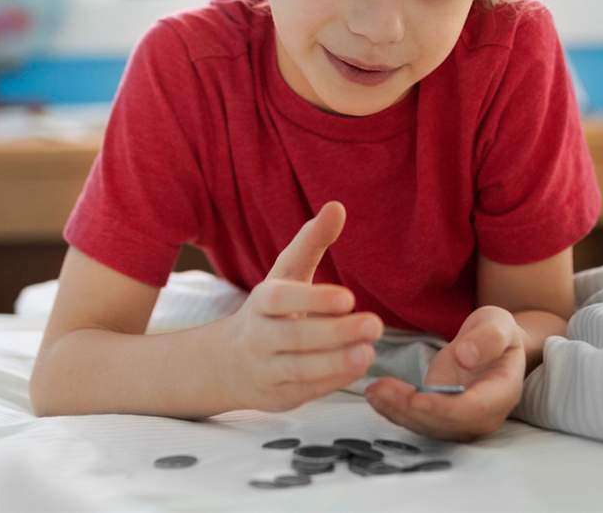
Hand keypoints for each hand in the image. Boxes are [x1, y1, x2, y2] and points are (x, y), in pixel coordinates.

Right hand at [212, 201, 383, 411]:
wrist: (227, 363)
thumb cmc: (271, 310)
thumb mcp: (287, 274)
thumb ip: (312, 243)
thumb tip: (337, 206)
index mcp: (261, 302)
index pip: (280, 299)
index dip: (313, 299)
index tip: (349, 298)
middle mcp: (258, 337)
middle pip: (296, 337)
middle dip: (337, 333)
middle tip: (375, 324)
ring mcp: (265, 370)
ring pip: (301, 369)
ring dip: (338, 361)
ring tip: (370, 351)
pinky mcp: (278, 397)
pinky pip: (307, 391)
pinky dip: (334, 380)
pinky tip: (359, 366)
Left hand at [364, 305, 524, 440]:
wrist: (490, 346)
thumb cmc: (497, 333)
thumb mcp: (500, 324)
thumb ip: (490, 338)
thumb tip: (465, 356)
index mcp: (502, 394)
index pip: (473, 410)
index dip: (444, 408)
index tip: (416, 398)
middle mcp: (481, 417)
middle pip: (444, 423)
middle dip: (409, 409)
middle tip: (379, 389)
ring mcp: (459, 421)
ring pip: (426, 425)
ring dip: (396, 411)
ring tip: (372, 390)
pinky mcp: (439, 417)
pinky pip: (416, 419)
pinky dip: (393, 410)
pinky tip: (375, 395)